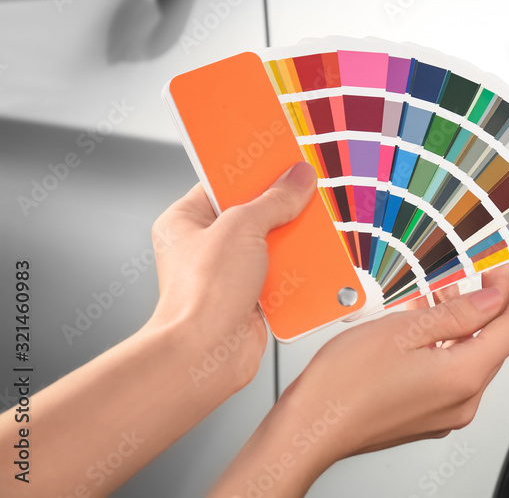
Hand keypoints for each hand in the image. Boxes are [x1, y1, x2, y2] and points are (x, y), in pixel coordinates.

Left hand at [147, 161, 318, 390]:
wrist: (205, 355)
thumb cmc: (201, 296)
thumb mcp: (242, 229)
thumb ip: (274, 200)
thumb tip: (297, 178)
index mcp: (186, 220)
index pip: (224, 183)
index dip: (255, 171)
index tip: (282, 160)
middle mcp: (205, 246)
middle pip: (255, 213)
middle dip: (283, 210)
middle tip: (307, 197)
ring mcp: (228, 273)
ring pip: (272, 245)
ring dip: (294, 243)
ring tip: (315, 235)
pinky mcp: (251, 298)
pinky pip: (283, 275)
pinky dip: (299, 273)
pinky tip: (314, 267)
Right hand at [209, 261, 508, 496]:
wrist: (309, 427)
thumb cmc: (344, 386)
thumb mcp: (405, 330)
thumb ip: (458, 313)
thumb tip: (492, 298)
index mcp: (464, 377)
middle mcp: (462, 400)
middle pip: (494, 341)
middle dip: (495, 302)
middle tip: (490, 269)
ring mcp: (445, 411)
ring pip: (471, 354)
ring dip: (465, 319)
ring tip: (448, 288)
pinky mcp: (427, 414)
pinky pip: (451, 369)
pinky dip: (446, 340)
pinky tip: (427, 320)